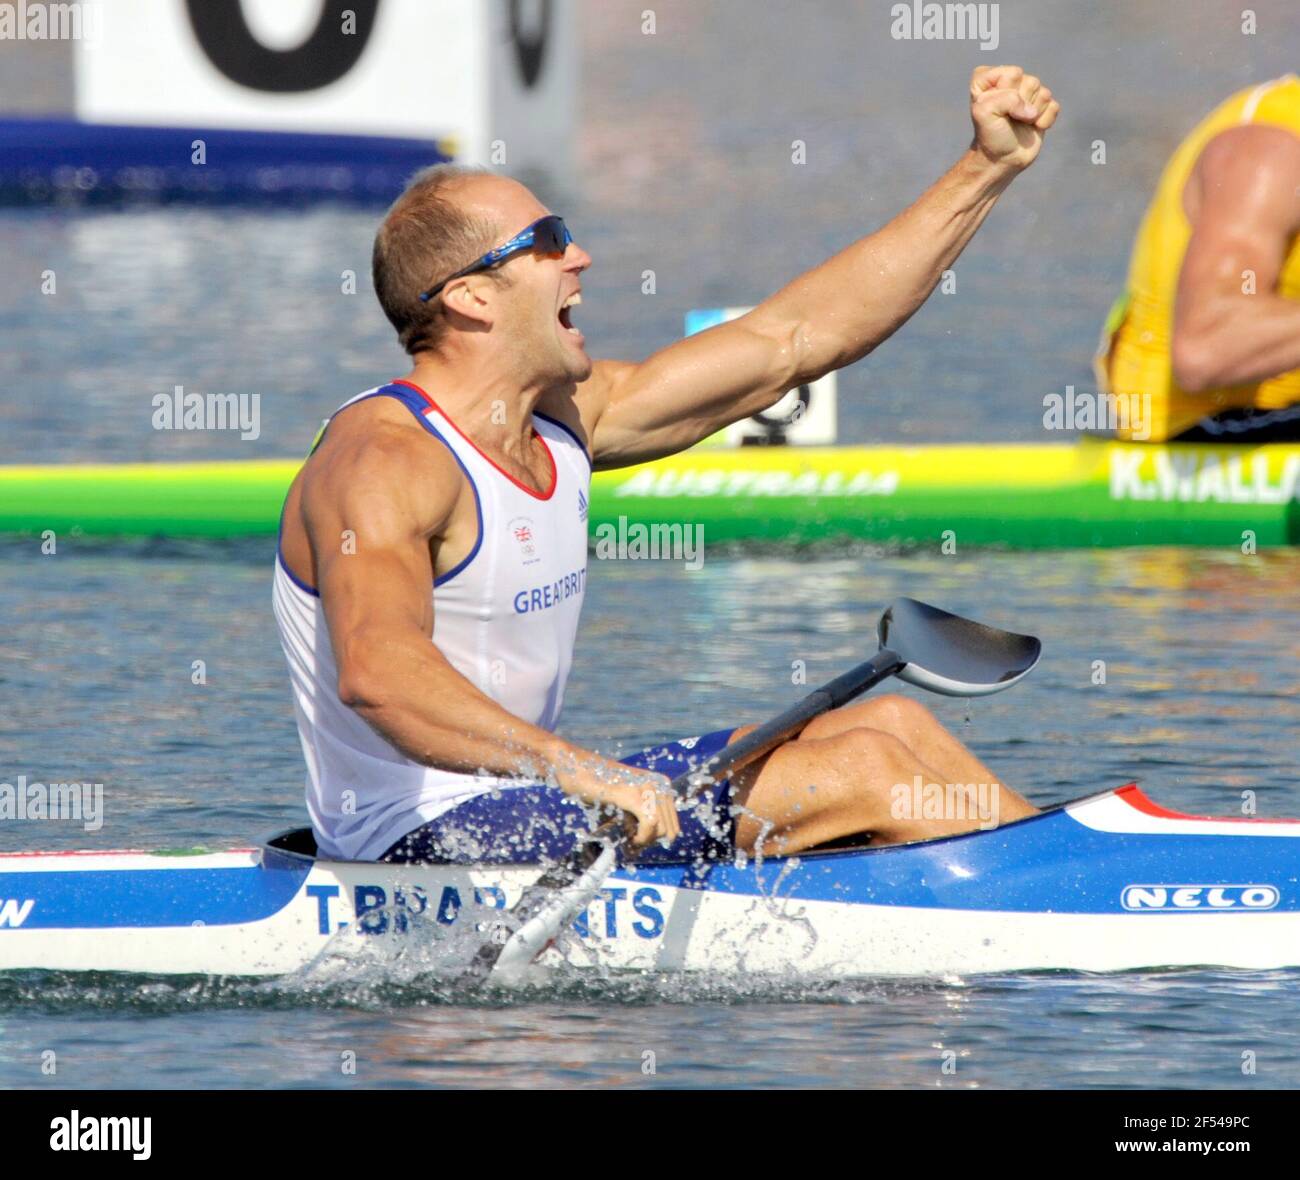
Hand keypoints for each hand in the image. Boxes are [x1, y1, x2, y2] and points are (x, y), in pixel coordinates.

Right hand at [549, 749, 680, 848]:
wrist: (575, 766)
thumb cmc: (596, 785)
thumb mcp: (625, 800)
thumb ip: (640, 816)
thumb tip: (646, 844)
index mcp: (661, 784)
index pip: (672, 823)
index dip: (655, 838)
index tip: (637, 841)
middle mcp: (659, 784)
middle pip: (669, 830)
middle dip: (650, 841)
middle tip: (631, 842)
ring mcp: (648, 788)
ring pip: (662, 830)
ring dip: (644, 841)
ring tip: (627, 838)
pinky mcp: (634, 795)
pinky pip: (650, 824)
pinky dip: (642, 837)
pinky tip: (630, 839)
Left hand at [968, 65, 1058, 172]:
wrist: (1001, 160)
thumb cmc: (990, 135)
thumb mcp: (985, 112)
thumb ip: (1006, 99)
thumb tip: (1032, 111)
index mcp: (989, 78)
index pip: (1012, 74)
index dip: (1006, 94)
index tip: (994, 110)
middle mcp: (1010, 82)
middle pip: (1030, 81)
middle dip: (1020, 104)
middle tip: (1008, 118)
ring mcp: (1028, 94)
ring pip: (1044, 93)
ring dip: (1032, 114)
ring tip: (1020, 123)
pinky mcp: (1043, 107)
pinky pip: (1053, 106)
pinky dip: (1044, 121)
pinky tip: (1032, 127)